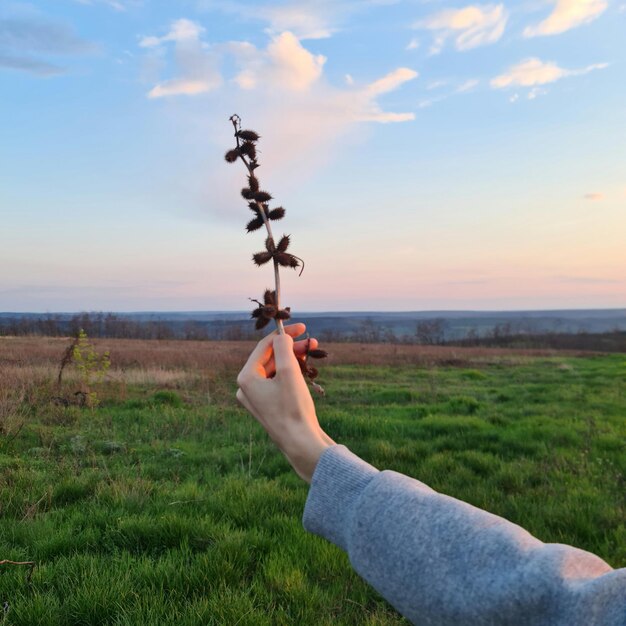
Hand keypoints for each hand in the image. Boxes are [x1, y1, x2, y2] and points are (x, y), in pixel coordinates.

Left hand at [236, 323, 333, 482]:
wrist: (301, 443)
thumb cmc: (293, 408)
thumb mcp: (289, 372)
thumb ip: (284, 347)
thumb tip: (282, 336)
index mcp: (246, 378)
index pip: (264, 347)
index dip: (284, 334)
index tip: (302, 327)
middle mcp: (247, 388)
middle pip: (271, 358)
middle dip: (291, 347)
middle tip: (311, 340)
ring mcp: (258, 399)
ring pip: (276, 369)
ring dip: (293, 358)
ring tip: (312, 351)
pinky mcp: (270, 406)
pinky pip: (278, 382)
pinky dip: (291, 373)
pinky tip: (305, 368)